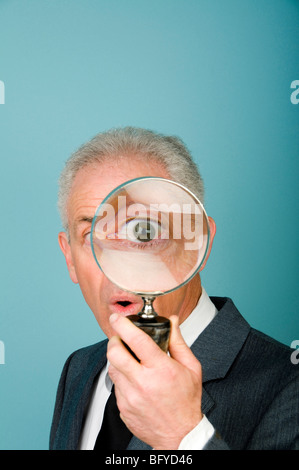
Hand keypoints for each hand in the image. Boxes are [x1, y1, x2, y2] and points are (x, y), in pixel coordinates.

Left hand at [107, 313, 202, 449]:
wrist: (180, 435)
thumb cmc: (187, 401)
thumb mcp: (191, 368)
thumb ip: (178, 342)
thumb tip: (173, 321)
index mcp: (161, 369)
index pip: (136, 340)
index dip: (123, 325)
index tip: (117, 318)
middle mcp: (142, 382)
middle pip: (114, 353)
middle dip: (114, 340)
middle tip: (120, 338)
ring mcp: (130, 397)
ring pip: (112, 369)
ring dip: (118, 360)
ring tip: (130, 361)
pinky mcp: (123, 408)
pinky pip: (116, 386)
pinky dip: (122, 379)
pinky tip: (135, 381)